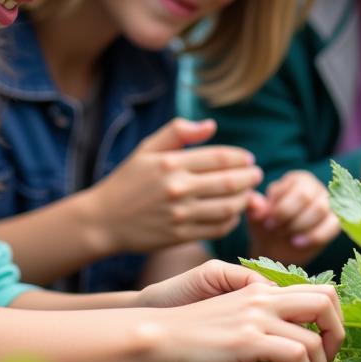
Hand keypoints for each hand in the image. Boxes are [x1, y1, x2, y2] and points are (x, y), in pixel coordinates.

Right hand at [92, 118, 261, 254]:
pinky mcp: (180, 236)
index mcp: (171, 163)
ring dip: (245, 200)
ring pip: (229, 207)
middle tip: (256, 175)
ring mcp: (180, 215)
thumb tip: (211, 125)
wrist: (104, 220)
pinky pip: (217, 228)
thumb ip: (178, 132)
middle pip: (230, 183)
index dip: (241, 158)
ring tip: (248, 193)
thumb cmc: (127, 180)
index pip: (220, 158)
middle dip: (250, 178)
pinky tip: (232, 213)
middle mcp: (178, 188)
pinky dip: (232, 220)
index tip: (248, 159)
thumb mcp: (147, 148)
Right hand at [140, 260, 343, 361]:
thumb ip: (258, 317)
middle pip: (327, 302)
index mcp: (260, 289)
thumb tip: (287, 339)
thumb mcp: (231, 316)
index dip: (330, 320)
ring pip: (316, 338)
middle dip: (337, 337)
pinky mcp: (248, 340)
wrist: (159, 337)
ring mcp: (257, 317)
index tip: (321, 349)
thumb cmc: (191, 334)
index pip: (317, 291)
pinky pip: (298, 354)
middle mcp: (263, 297)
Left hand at [245, 171, 340, 266]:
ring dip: (300, 226)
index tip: (267, 223)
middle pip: (306, 196)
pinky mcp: (335, 221)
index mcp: (295, 179)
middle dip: (289, 217)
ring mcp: (328, 203)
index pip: (290, 189)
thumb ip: (254, 207)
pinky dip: (315, 236)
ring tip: (287, 237)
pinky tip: (298, 243)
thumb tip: (254, 202)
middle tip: (276, 231)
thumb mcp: (256, 217)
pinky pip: (332, 225)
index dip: (279, 209)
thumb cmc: (267, 226)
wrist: (277, 250)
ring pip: (321, 209)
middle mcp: (314, 186)